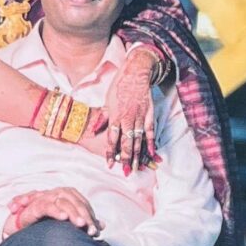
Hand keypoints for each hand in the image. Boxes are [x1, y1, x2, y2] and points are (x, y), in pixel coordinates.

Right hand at [9, 185, 99, 235]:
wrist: (20, 230)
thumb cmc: (42, 225)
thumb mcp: (65, 224)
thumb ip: (82, 223)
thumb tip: (102, 226)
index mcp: (64, 196)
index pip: (82, 203)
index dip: (90, 215)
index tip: (96, 230)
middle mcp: (55, 194)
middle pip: (75, 201)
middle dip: (85, 215)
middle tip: (92, 230)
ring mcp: (44, 199)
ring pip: (62, 201)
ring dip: (73, 213)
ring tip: (81, 225)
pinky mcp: (33, 206)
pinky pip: (46, 206)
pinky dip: (55, 210)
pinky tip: (64, 218)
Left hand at [85, 48, 157, 172]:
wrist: (135, 74)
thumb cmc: (118, 87)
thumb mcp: (106, 102)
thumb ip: (102, 118)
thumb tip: (93, 130)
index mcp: (114, 116)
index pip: (112, 139)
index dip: (111, 152)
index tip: (109, 164)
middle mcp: (127, 119)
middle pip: (126, 143)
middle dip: (125, 159)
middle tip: (125, 172)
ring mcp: (139, 118)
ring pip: (138, 140)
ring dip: (137, 155)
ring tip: (136, 168)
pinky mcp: (148, 115)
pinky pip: (150, 132)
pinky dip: (151, 143)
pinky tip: (152, 154)